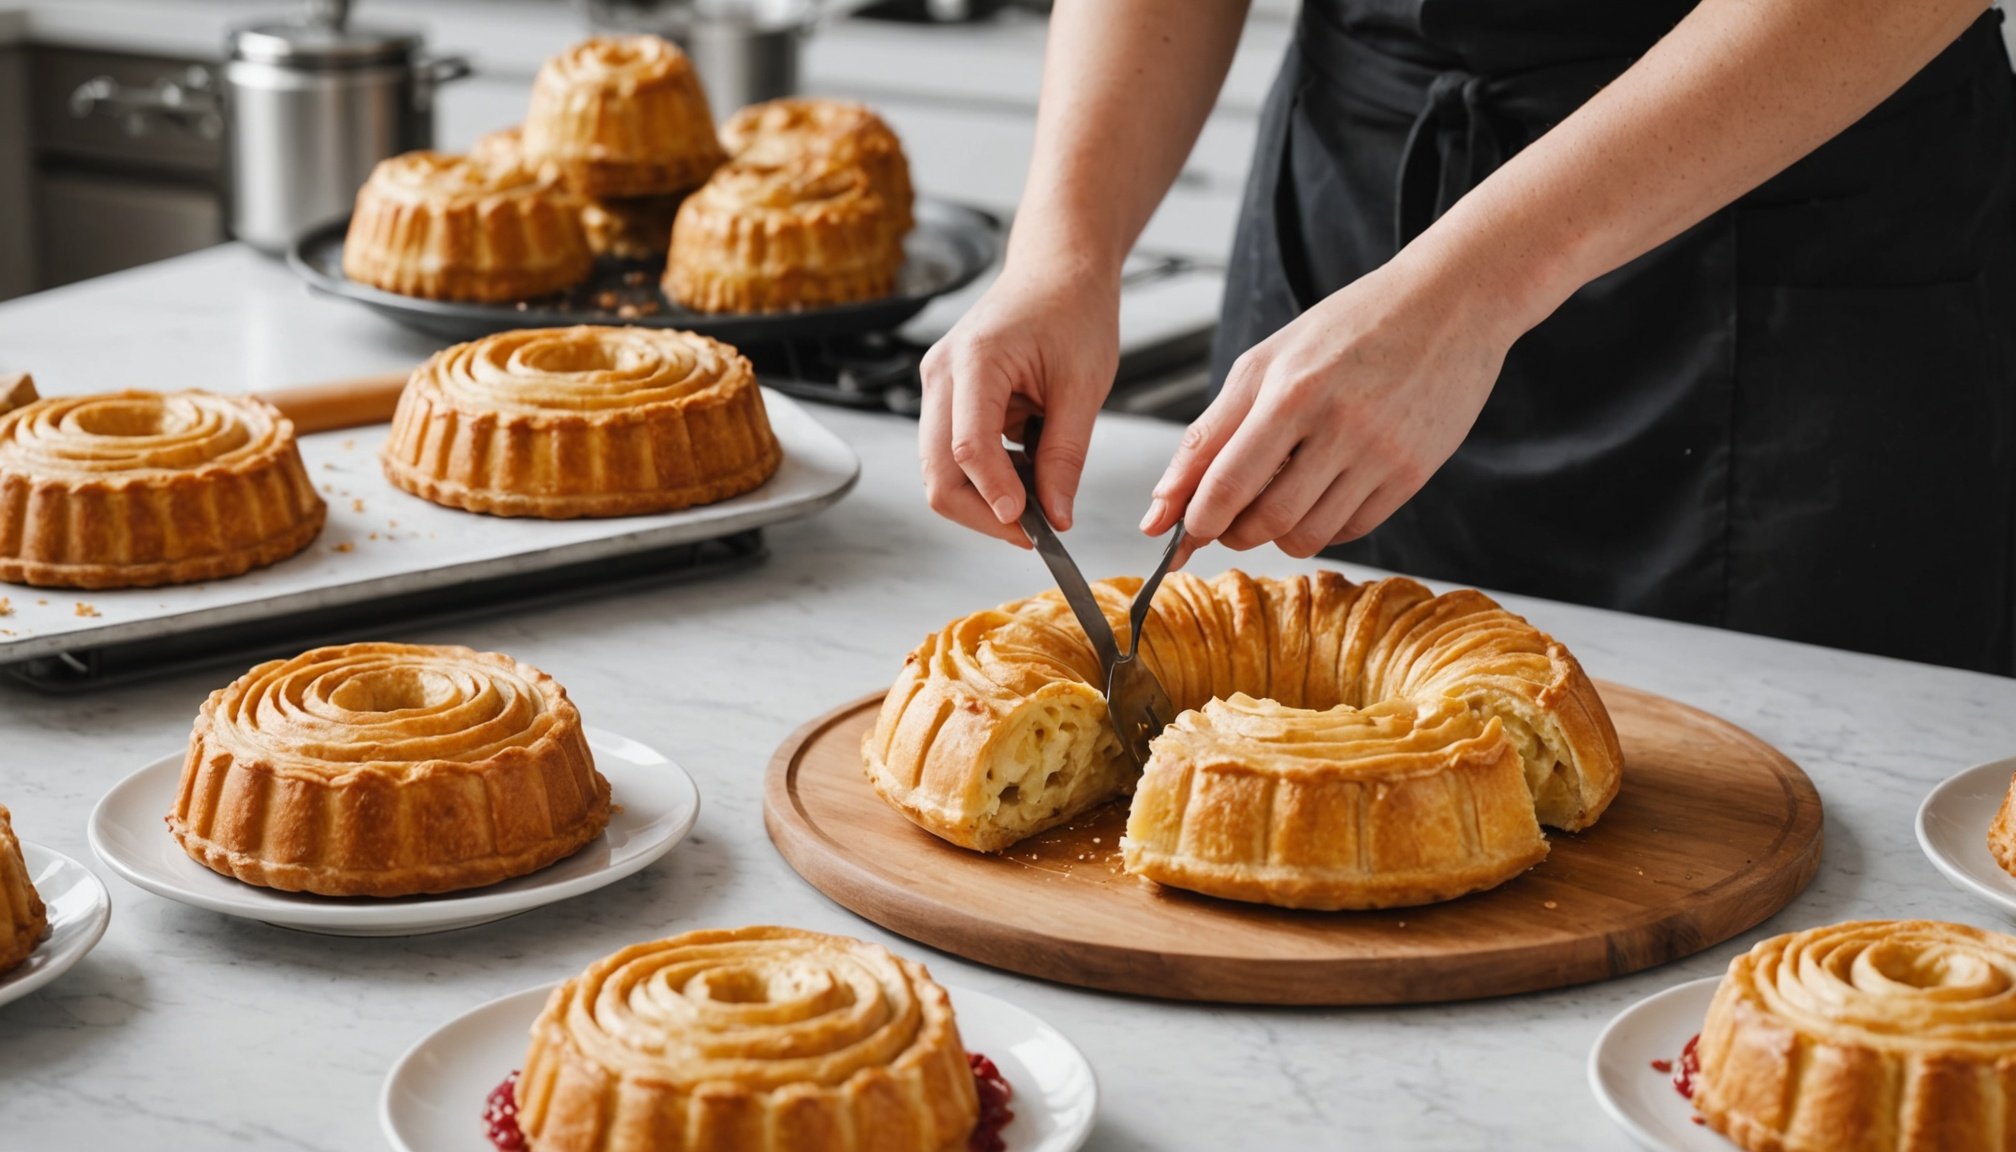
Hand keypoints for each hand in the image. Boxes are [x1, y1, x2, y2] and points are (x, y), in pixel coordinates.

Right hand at [919, 263, 1119, 544]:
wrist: (1058, 269)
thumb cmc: (1073, 310)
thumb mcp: (1084, 387)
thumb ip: (1065, 456)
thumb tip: (1056, 517)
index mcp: (975, 360)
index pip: (968, 448)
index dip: (996, 497)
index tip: (1033, 529)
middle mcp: (941, 373)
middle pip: (938, 472)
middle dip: (984, 512)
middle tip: (1036, 533)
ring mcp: (938, 385)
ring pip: (942, 470)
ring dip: (987, 495)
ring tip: (1040, 489)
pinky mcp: (947, 396)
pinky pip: (955, 454)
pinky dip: (989, 474)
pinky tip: (1027, 464)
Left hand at [1142, 259, 1518, 562]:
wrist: (1450, 304)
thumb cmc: (1348, 328)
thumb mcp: (1266, 362)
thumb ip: (1209, 433)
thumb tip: (1160, 506)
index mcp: (1292, 391)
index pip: (1226, 484)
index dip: (1195, 521)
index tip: (1180, 532)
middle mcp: (1340, 426)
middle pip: (1265, 520)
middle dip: (1232, 531)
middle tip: (1227, 517)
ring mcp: (1382, 454)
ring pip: (1307, 535)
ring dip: (1276, 533)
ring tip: (1273, 500)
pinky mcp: (1413, 474)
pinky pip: (1351, 531)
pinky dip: (1322, 526)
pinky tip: (1319, 493)